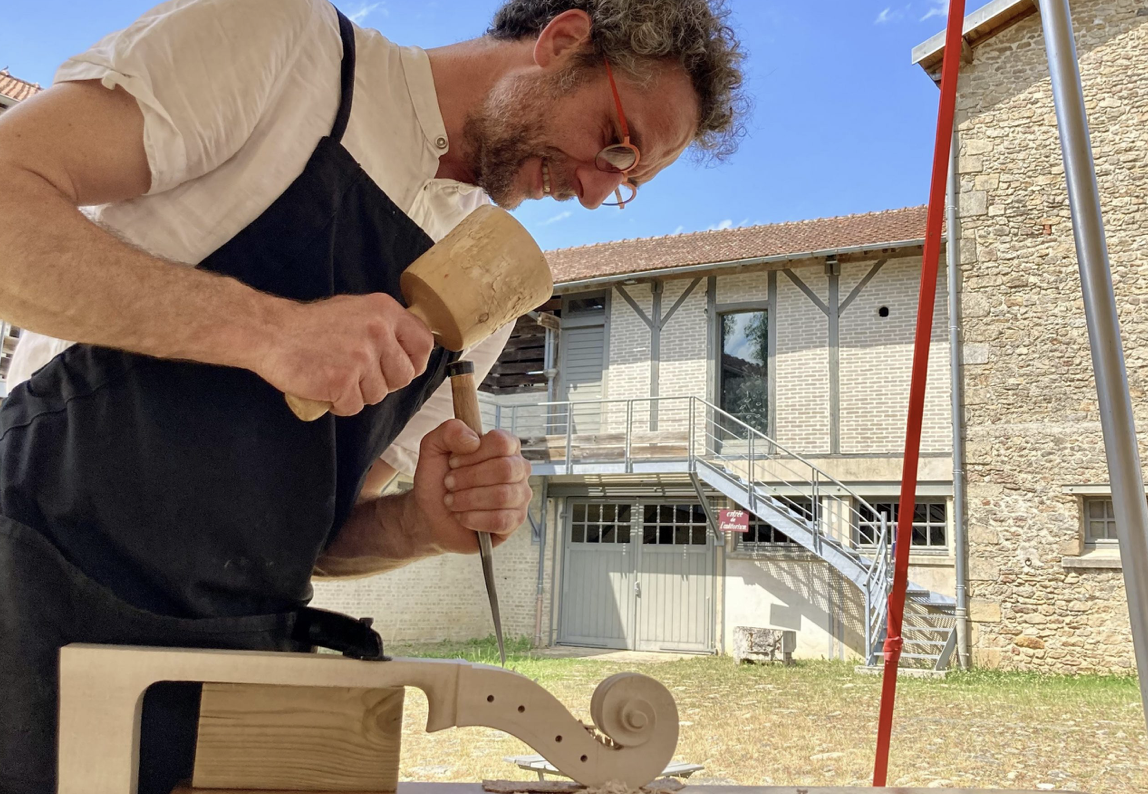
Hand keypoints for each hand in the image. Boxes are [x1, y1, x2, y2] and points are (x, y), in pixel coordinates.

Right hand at [255, 293, 433, 415]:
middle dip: (384, 382)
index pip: (424, 343)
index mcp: (385, 311)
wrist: (270, 332)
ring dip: (358, 393)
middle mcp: (378, 331)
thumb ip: (384, 327)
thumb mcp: (356, 310)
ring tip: (335, 376)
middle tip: (358, 375)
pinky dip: (339, 404)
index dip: (415, 362)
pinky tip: (324, 387)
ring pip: (378, 394)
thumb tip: (408, 350)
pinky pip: (354, 406)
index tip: (400, 368)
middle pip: (404, 376)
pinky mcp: (343, 380)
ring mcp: (361, 356)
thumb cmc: (310, 325)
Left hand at [406, 420, 532, 554]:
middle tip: (449, 483)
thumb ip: (450, 431)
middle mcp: (518, 468)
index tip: (453, 462)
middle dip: (469, 478)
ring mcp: (520, 495)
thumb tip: (474, 440)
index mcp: (504, 446)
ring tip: (452, 501)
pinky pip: (501, 520)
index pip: (501, 442)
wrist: (430, 513)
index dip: (473, 454)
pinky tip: (463, 516)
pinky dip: (474, 518)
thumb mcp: (433, 447)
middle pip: (505, 469)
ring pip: (503, 496)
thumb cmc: (438, 478)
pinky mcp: (515, 520)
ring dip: (468, 499)